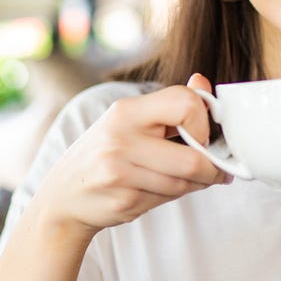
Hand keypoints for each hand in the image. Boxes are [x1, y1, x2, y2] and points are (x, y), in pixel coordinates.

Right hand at [30, 74, 230, 235]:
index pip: (185, 103)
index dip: (205, 122)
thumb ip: (170, 104)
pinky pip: (168, 199)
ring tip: (191, 179)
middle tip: (217, 170)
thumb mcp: (130, 120)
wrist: (64, 195)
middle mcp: (120, 138)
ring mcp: (120, 172)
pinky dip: (174, 196)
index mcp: (126, 111)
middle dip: (213, 168)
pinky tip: (161, 189)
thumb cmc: (105, 153)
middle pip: (192, 158)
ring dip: (197, 184)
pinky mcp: (123, 200)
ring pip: (184, 183)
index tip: (203, 135)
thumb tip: (202, 81)